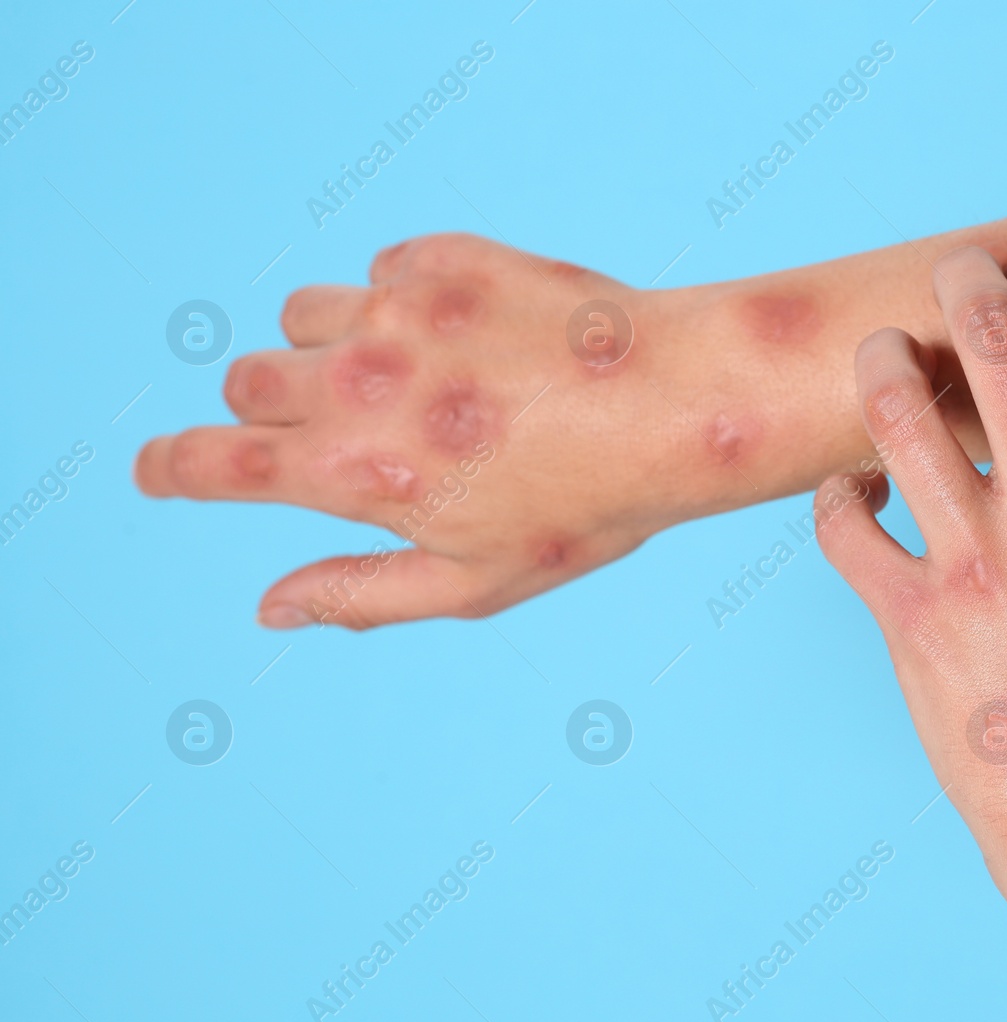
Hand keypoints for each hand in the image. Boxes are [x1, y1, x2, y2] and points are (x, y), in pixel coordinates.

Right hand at [136, 233, 712, 628]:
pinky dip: (398, 305)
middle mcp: (357, 380)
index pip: (213, 463)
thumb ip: (358, 593)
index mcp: (353, 471)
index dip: (171, 468)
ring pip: (301, 316)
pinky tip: (468, 340)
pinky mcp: (444, 259)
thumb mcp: (474, 583)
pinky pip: (378, 274)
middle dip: (271, 413)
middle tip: (351, 438)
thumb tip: (271, 608)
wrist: (677, 404)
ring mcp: (398, 311)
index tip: (159, 470)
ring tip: (416, 385)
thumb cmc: (586, 508)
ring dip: (328, 350)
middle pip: (246, 381)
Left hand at [816, 227, 1006, 903]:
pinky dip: (839, 496)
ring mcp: (972, 562)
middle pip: (992, 343)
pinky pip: (842, 528)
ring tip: (887, 354)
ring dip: (886, 364)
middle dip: (970, 281)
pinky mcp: (910, 619)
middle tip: (959, 270)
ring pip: (898, 415)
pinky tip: (857, 491)